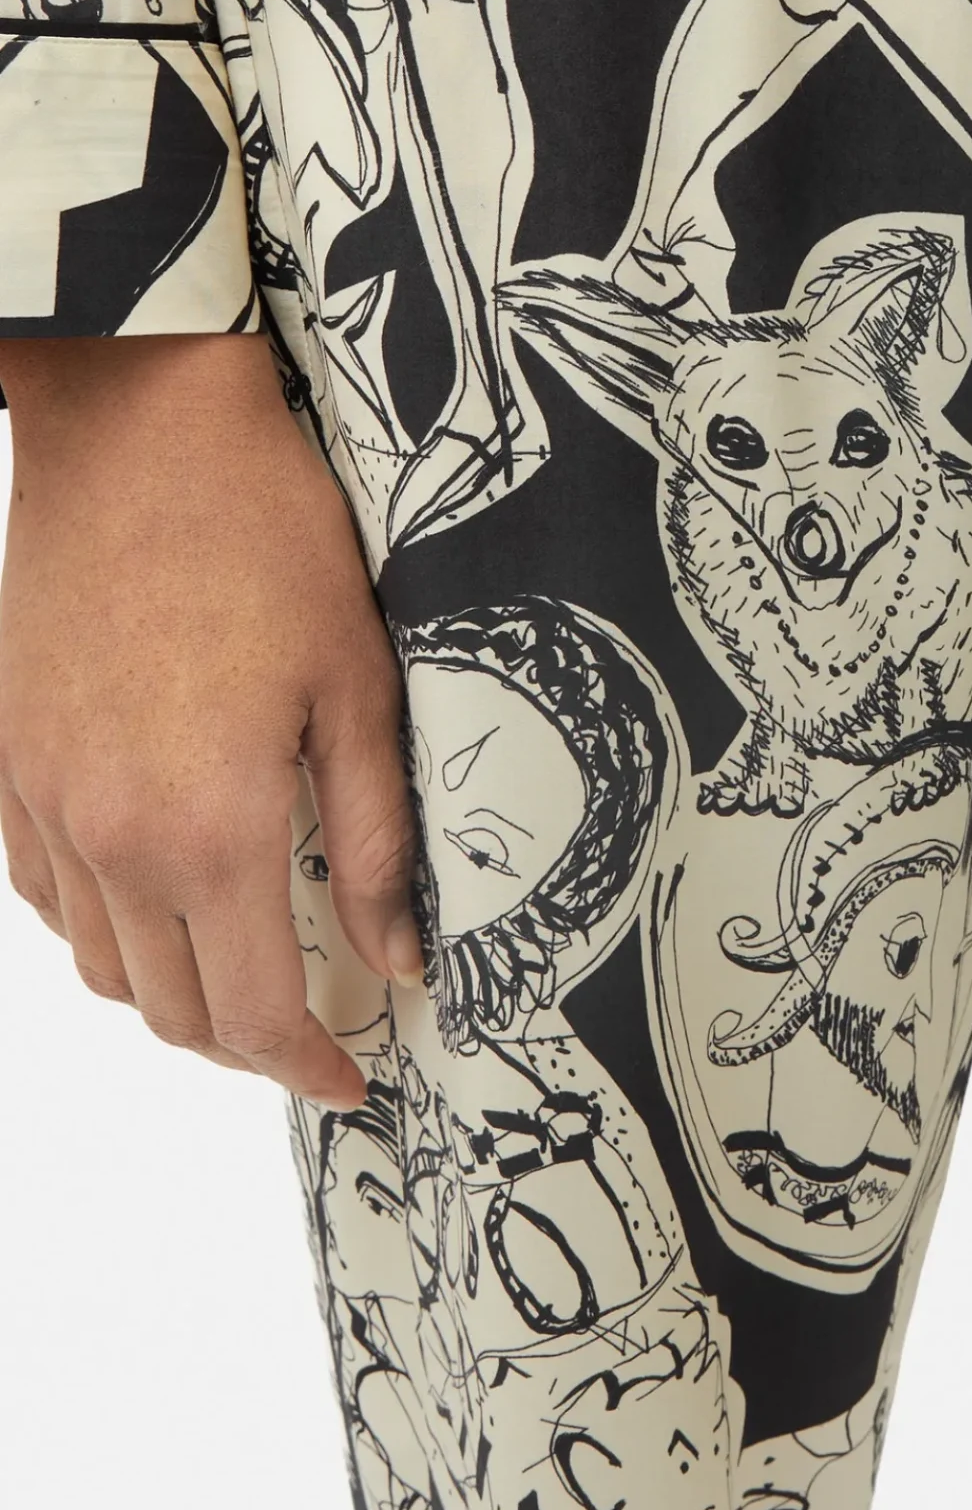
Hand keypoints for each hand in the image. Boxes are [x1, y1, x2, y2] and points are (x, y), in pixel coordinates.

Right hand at [0, 332, 419, 1105]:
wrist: (142, 434)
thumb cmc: (267, 538)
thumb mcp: (358, 684)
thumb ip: (373, 838)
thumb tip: (396, 955)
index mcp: (212, 826)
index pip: (255, 1010)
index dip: (306, 1064)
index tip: (348, 1075)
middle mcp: (112, 837)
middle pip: (172, 1008)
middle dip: (247, 1041)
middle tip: (309, 1025)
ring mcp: (45, 803)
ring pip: (101, 964)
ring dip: (173, 989)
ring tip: (242, 964)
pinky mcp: (5, 763)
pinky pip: (46, 895)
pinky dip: (103, 925)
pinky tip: (158, 890)